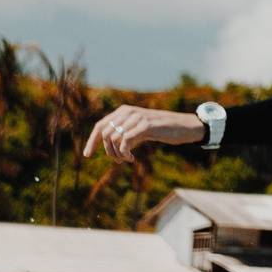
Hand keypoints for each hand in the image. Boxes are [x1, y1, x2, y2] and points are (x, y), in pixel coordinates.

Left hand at [84, 105, 208, 162]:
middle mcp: (128, 111)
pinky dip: (125, 153)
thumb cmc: (163, 129)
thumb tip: (109, 144)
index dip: (91, 140)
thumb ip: (126, 131)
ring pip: (113, 139)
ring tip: (126, 159)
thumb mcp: (141, 128)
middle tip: (118, 161)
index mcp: (124, 110)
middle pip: (104, 133)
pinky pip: (125, 142)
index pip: (100, 125)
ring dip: (117, 154)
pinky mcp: (144, 126)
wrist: (184, 126)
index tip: (87, 155)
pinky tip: (132, 158)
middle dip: (107, 151)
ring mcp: (136, 118)